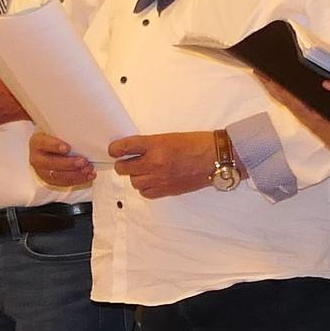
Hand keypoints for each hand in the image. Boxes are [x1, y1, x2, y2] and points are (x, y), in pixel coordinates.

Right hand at [27, 132, 98, 190]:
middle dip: (69, 164)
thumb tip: (82, 134)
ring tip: (88, 169)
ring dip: (76, 174)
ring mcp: (42, 171)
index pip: (44, 144)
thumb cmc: (53, 137)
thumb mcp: (55, 131)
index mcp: (37, 142)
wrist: (46, 147)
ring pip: (58, 175)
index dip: (55, 146)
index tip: (68, 148)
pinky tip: (88, 176)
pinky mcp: (49, 180)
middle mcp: (36, 158)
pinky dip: (77, 180)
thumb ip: (64, 133)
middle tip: (83, 161)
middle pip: (51, 163)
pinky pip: (64, 183)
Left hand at [107, 131, 230, 200]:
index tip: (114, 151)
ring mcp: (160, 178)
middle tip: (128, 162)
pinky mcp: (167, 190)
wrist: (215, 158)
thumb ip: (150, 145)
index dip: (115, 149)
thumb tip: (133, 151)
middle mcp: (155, 162)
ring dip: (135, 176)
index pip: (125, 147)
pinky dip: (146, 188)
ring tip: (144, 171)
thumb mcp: (169, 137)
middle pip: (124, 168)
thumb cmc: (196, 143)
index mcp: (155, 144)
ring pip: (134, 182)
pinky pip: (146, 193)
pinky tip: (152, 181)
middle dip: (123, 165)